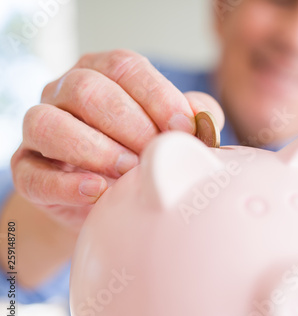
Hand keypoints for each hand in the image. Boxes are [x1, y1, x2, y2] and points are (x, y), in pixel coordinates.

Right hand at [10, 49, 223, 227]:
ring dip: (95, 149)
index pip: (124, 66)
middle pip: (87, 89)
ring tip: (128, 172)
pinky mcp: (26, 169)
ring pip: (49, 123)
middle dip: (129, 124)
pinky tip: (97, 191)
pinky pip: (30, 173)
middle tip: (155, 155)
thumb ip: (192, 119)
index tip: (183, 128)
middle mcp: (66, 92)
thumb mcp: (172, 133)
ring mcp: (40, 129)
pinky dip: (65, 184)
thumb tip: (205, 118)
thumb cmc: (143, 157)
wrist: (107, 200)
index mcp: (104, 74)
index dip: (157, 96)